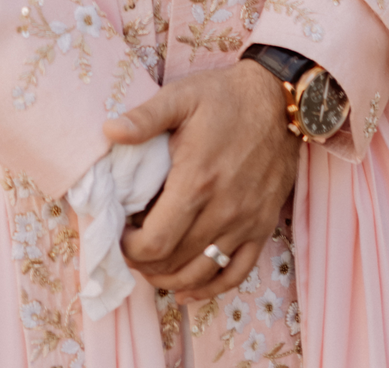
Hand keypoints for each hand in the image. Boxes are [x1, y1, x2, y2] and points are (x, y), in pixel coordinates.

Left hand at [102, 59, 299, 301]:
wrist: (279, 100)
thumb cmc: (225, 97)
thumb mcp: (181, 97)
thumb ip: (145, 118)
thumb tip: (108, 131)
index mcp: (196, 181)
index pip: (155, 242)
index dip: (130, 249)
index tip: (119, 234)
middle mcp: (223, 210)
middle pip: (175, 262)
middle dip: (144, 263)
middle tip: (130, 248)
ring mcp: (246, 222)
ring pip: (202, 274)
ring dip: (170, 278)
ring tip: (151, 267)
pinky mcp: (262, 226)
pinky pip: (236, 273)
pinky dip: (210, 289)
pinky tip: (189, 291)